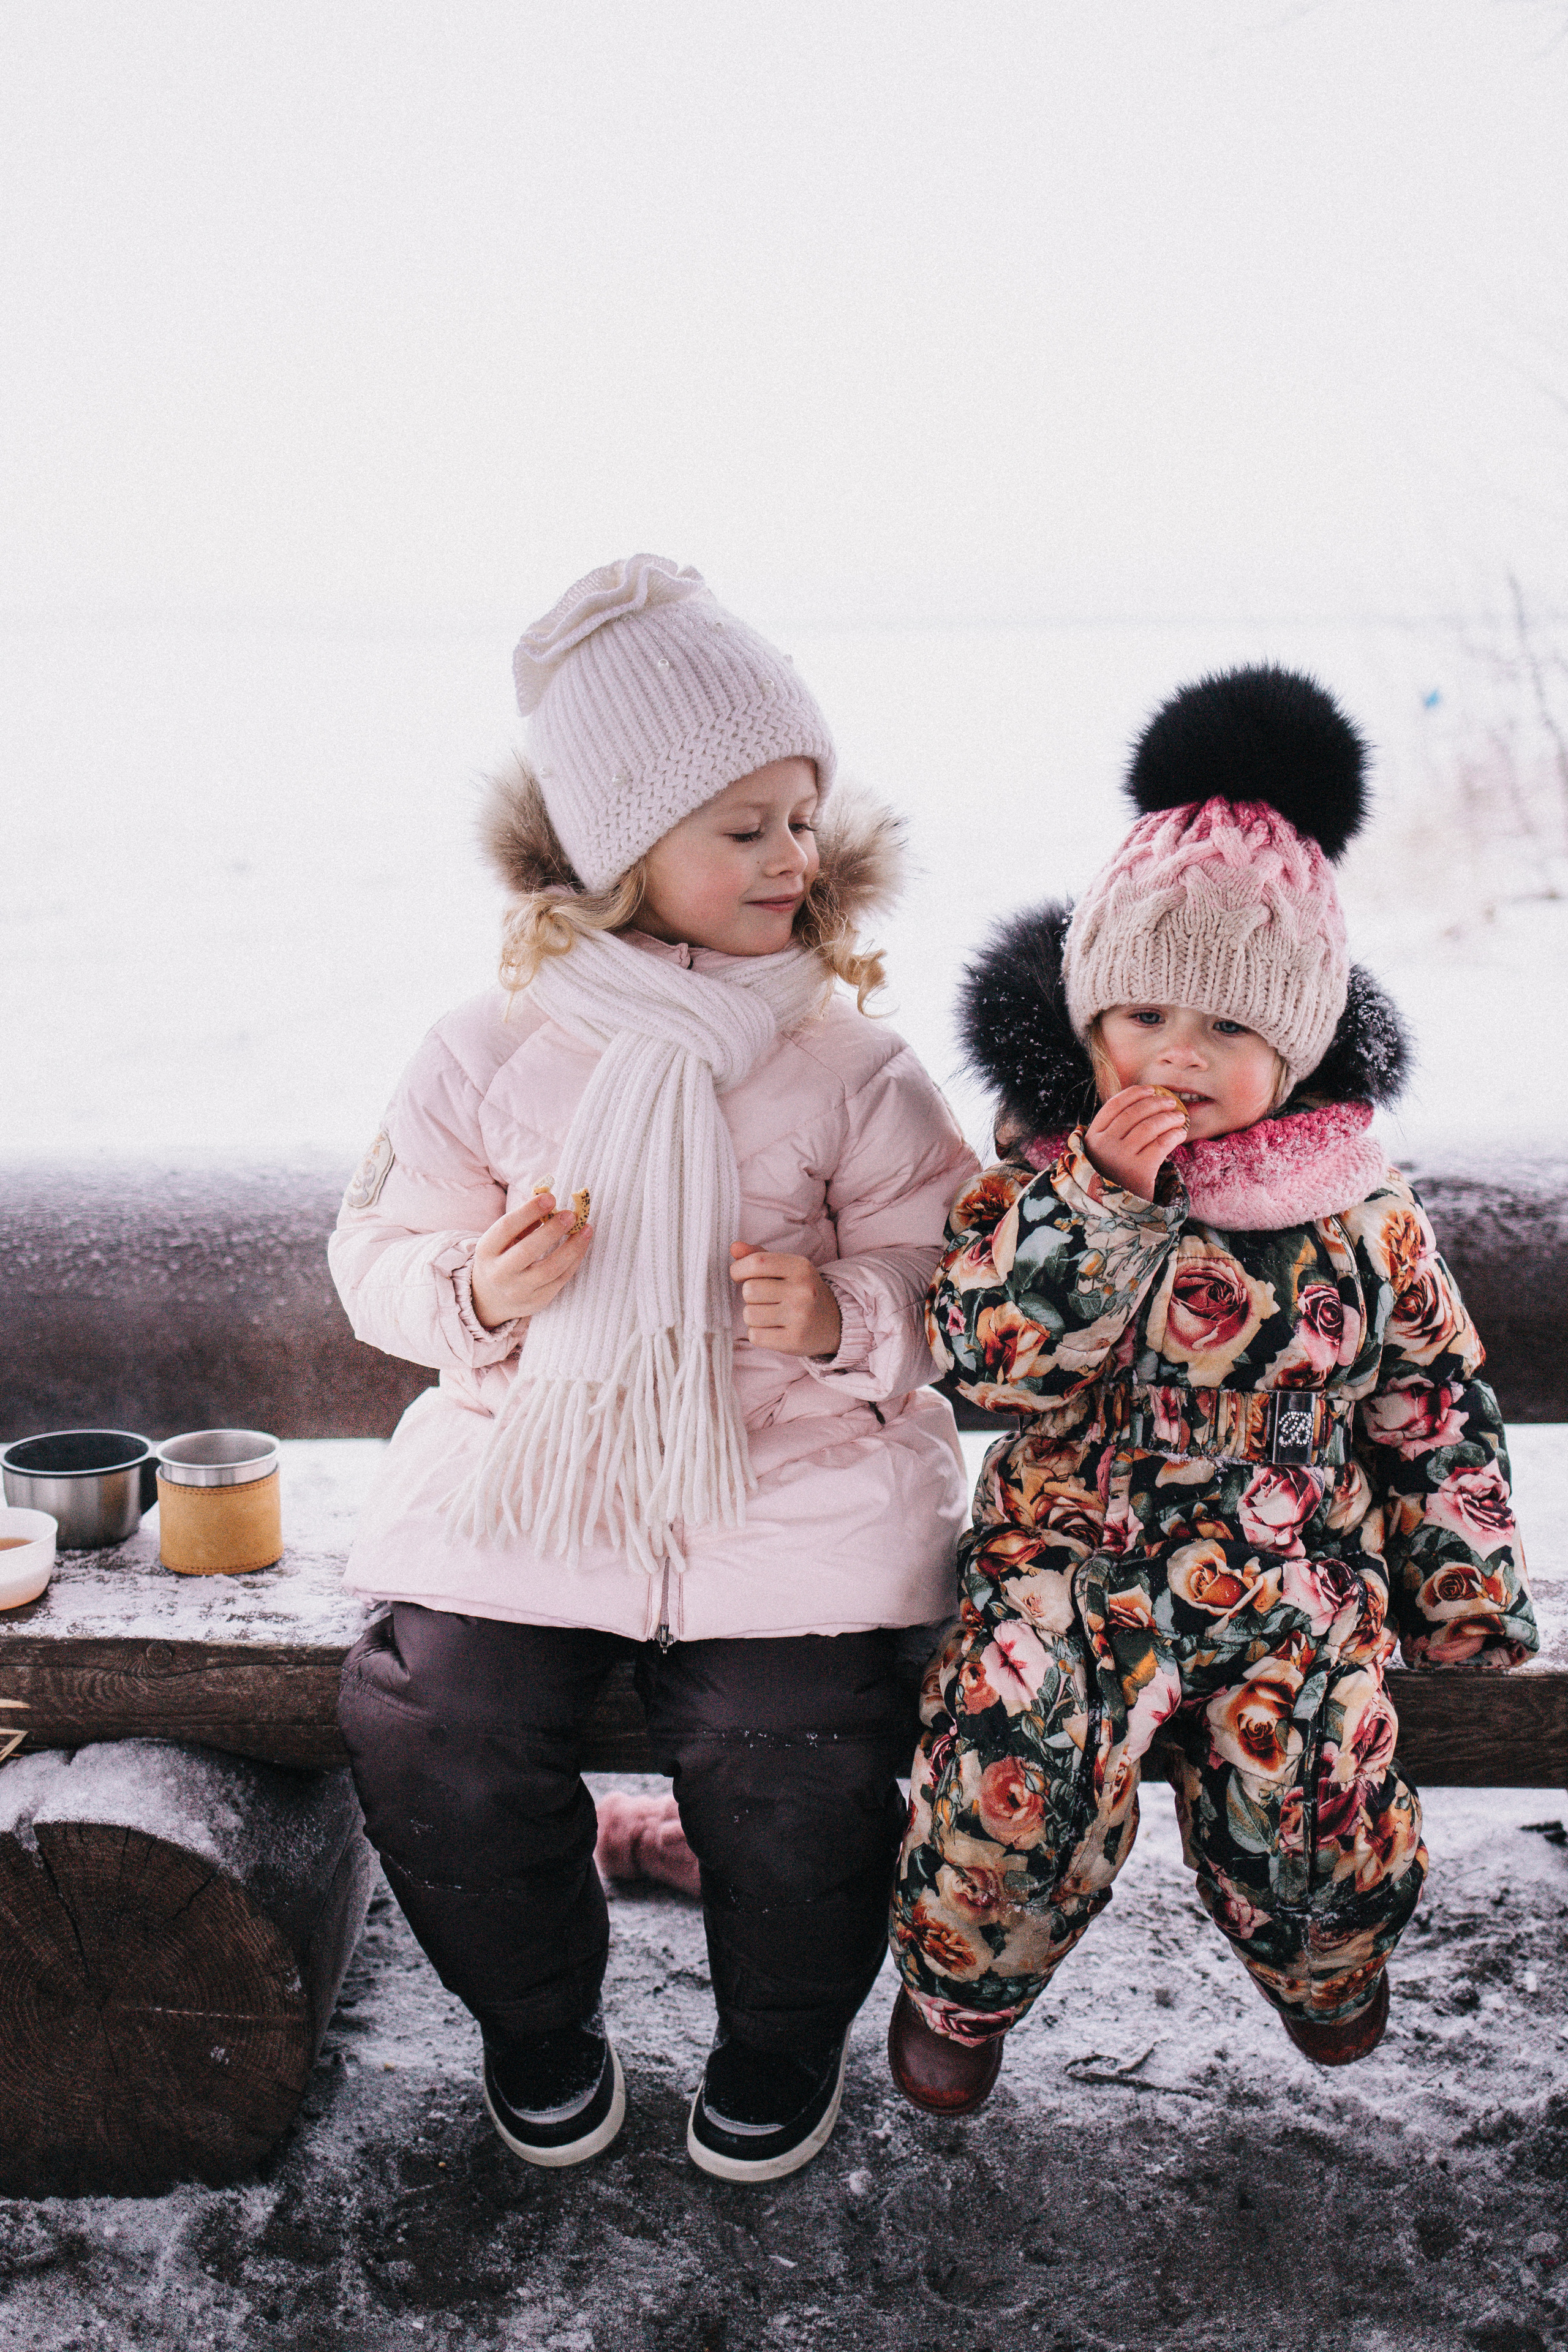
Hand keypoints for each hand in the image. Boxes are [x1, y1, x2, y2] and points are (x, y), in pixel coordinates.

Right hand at [470, 1193, 592, 1329]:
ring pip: (550, 1269)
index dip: (529, 1211)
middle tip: (571, 1215)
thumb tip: (550, 1199)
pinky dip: (574, 1260)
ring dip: (572, 1247)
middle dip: (552, 1231)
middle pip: (527, 1251)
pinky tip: (582, 1245)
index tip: (550, 1197)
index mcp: (486, 1251)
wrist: (491, 1297)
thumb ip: (523, 1221)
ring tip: (586, 1229)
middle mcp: (499, 1273)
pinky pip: (561, 1280)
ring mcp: (518, 1291)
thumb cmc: (502, 1257)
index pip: (506, 1228)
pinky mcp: (537, 1301)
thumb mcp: (502, 1239)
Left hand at [728, 1243, 842, 1358]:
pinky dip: (758, 1334)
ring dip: (753, 1317)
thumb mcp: (788, 1269)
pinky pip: (755, 1336)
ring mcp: (800, 1316)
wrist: (834, 1322)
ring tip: (770, 1315)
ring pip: (749, 1315)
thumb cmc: (801, 1292)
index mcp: (800, 1267)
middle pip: (749, 1290)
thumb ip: (759, 1256)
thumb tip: (735, 1247)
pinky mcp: (794, 1340)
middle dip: (750, 1296)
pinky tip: (773, 1330)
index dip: (739, 1269)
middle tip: (765, 1300)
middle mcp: (803, 1290)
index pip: (756, 1262)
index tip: (740, 1275)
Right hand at [1083, 1087, 1188, 1201]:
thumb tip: (1144, 1102)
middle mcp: (1104, 1145)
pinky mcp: (1138, 1171)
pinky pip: (1161, 1145)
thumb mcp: (1104, 1152)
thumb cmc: (1115, 1176)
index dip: (1134, 1093)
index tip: (1150, 1089)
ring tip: (1179, 1117)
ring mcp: (1120, 1158)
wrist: (1117, 1211)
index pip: (1114, 1105)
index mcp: (1093, 1137)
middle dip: (1156, 1103)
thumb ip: (1114, 1130)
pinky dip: (1174, 1135)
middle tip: (1170, 1102)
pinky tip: (1180, 1133)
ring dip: (1168, 1117)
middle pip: (1134, 1113)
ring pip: (1149, 1126)